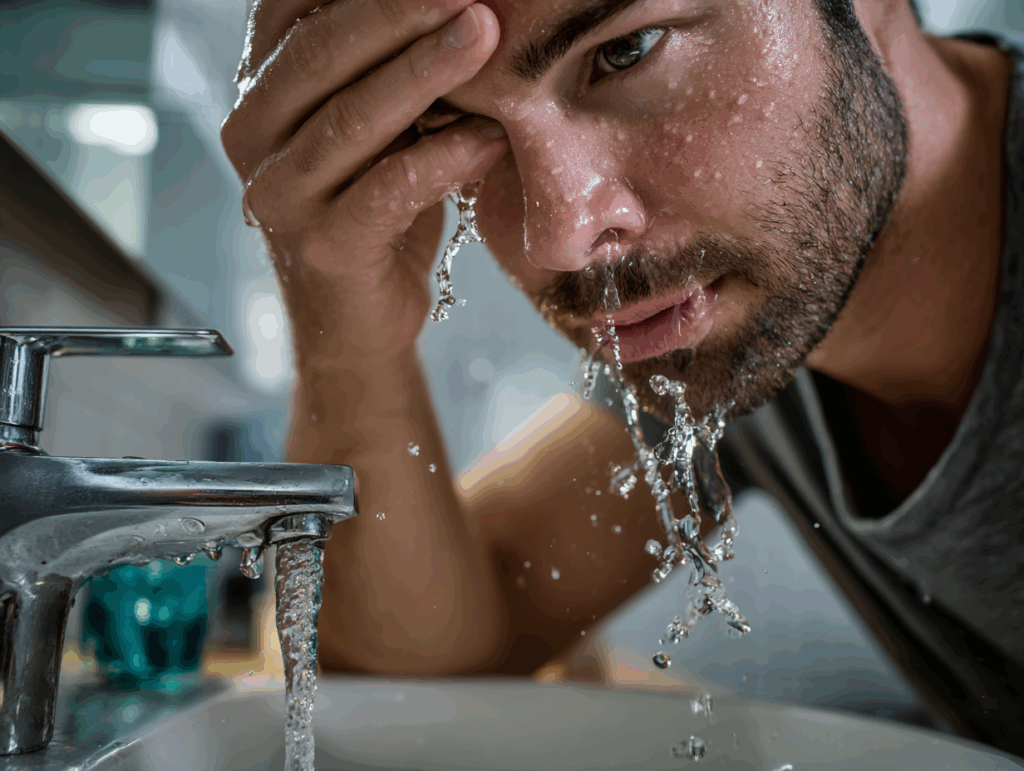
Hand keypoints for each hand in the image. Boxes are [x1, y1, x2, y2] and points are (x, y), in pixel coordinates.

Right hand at [221, 0, 506, 359]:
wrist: (359, 317)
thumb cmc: (374, 207)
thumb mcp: (376, 125)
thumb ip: (387, 67)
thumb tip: (456, 7)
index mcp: (261, 89)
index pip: (294, 10)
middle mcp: (253, 135)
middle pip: (321, 53)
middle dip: (399, 11)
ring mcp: (280, 195)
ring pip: (352, 118)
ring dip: (425, 71)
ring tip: (484, 35)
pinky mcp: (323, 247)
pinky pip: (386, 191)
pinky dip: (442, 160)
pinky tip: (488, 137)